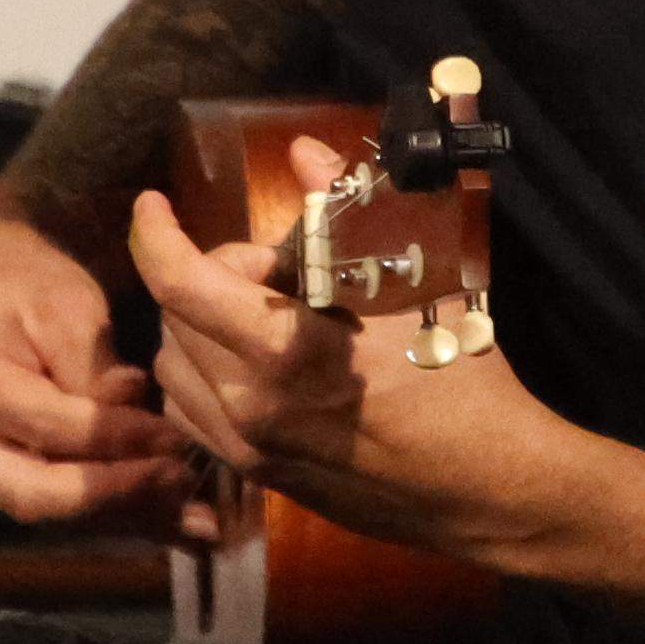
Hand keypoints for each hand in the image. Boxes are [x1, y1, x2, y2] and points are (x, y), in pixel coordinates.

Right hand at [0, 206, 192, 527]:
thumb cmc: (28, 284)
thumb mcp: (67, 306)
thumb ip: (97, 369)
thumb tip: (140, 420)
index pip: (51, 431)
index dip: (119, 441)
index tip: (180, 439)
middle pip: (39, 496)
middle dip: (121, 497)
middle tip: (188, 485)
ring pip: (54, 516)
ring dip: (129, 520)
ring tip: (199, 520)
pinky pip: (60, 513)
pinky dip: (118, 518)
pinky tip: (177, 525)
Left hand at [126, 146, 573, 559]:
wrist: (490, 491)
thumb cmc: (465, 381)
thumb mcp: (421, 282)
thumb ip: (352, 212)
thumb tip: (304, 153)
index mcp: (287, 353)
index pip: (181, 283)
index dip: (154, 233)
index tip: (154, 203)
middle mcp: (251, 407)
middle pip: (175, 317)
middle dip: (211, 276)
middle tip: (280, 273)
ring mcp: (250, 450)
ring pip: (173, 368)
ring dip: (199, 327)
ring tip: (267, 318)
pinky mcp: (258, 478)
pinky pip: (192, 414)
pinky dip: (205, 374)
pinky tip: (260, 364)